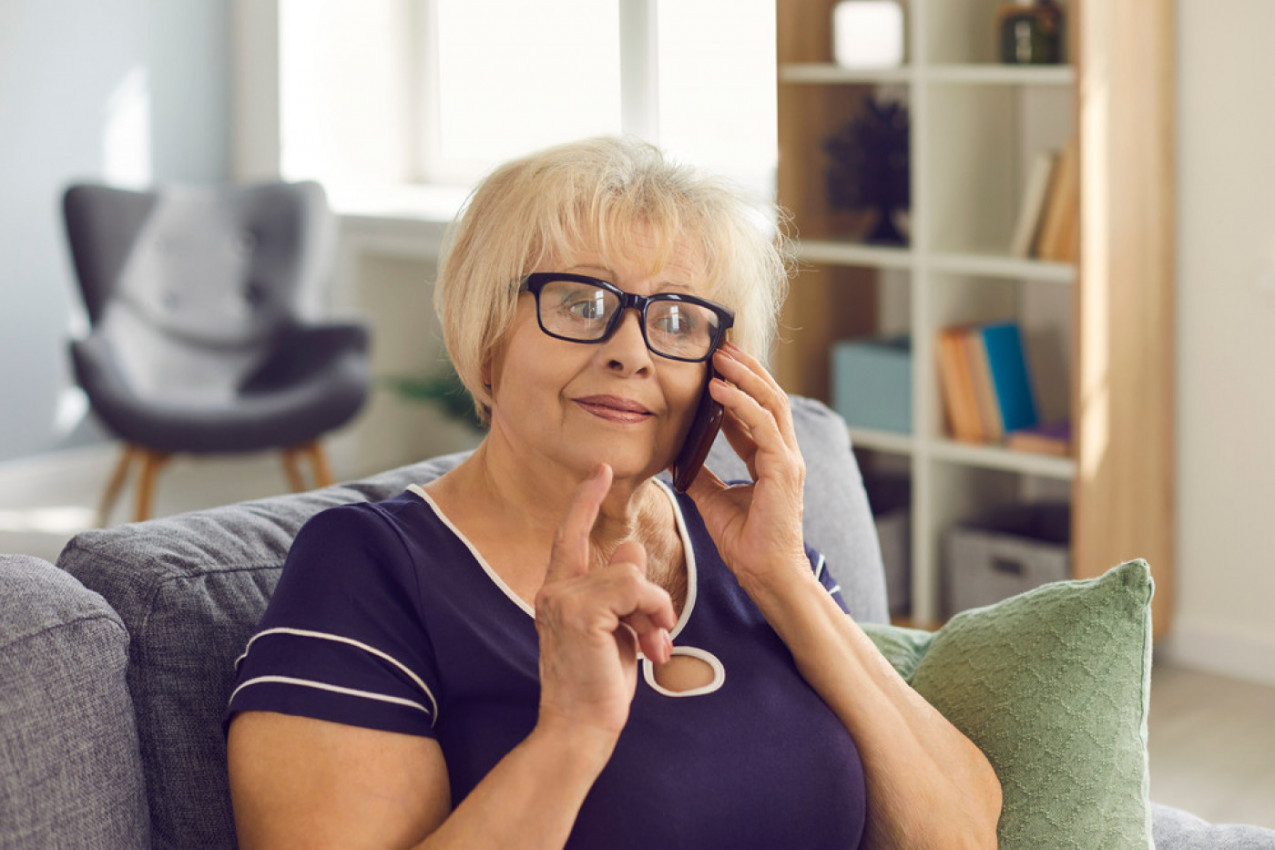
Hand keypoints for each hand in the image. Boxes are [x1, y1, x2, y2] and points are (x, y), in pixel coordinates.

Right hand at [534, 463, 676, 745]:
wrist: (578, 728)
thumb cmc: (596, 686)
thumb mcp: (614, 630)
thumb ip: (620, 589)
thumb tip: (629, 547)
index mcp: (558, 591)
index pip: (569, 534)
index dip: (585, 500)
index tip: (601, 470)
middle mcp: (554, 589)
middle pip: (621, 561)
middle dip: (649, 598)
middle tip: (657, 638)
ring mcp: (563, 598)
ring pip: (631, 574)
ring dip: (655, 610)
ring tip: (654, 646)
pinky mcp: (581, 611)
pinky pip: (634, 588)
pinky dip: (653, 612)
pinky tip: (651, 645)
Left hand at [684, 343, 809, 591]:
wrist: (765, 575)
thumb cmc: (746, 543)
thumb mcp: (713, 500)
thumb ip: (700, 474)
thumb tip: (676, 455)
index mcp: (771, 458)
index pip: (757, 410)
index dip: (738, 385)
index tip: (715, 365)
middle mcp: (783, 454)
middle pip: (769, 397)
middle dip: (745, 368)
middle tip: (720, 346)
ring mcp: (787, 460)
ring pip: (771, 403)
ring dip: (744, 375)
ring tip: (719, 356)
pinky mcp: (784, 470)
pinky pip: (763, 426)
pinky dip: (741, 403)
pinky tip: (719, 389)